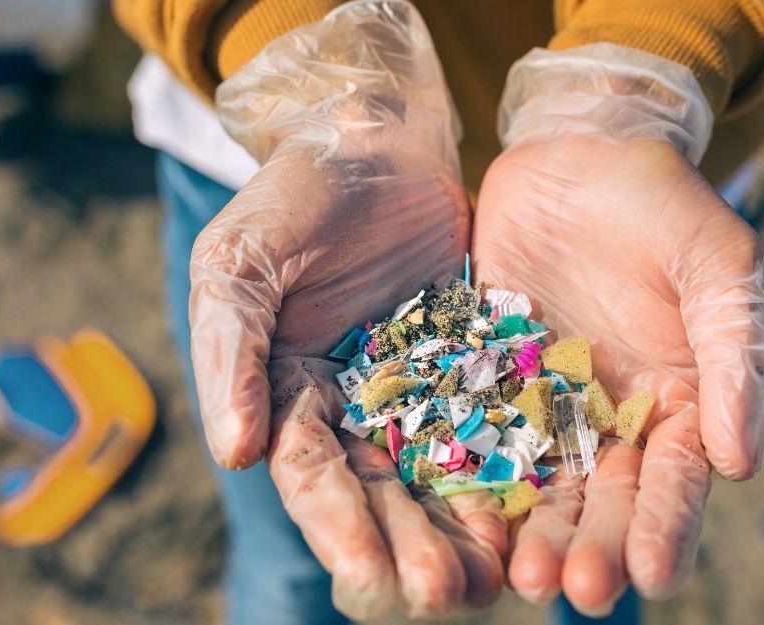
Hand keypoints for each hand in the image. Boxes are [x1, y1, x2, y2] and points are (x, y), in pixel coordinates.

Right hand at [190, 2, 502, 617]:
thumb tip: (234, 455)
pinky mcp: (474, 367)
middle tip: (446, 594)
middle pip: (382, 494)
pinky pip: (493, 425)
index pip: (312, 477)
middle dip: (411, 547)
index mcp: (288, 395)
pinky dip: (509, 471)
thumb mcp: (239, 262)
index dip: (339, 529)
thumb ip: (230, 354)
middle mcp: (354, 409)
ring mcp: (418, 391)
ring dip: (463, 530)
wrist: (375, 140)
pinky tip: (534, 513)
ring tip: (496, 580)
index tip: (371, 578)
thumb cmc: (294, 195)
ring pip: (440, 474)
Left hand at [475, 43, 763, 612]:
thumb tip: (743, 464)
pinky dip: (472, 481)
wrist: (577, 151)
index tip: (652, 575)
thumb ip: (734, 358)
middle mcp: (612, 418)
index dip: (667, 528)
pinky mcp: (488, 379)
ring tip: (519, 575)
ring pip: (540, 484)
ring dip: (531, 532)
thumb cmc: (662, 203)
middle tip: (571, 589)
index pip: (677, 479)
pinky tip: (460, 520)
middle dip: (591, 547)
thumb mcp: (718, 265)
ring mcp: (546, 404)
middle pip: (605, 499)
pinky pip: (477, 437)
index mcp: (679, 401)